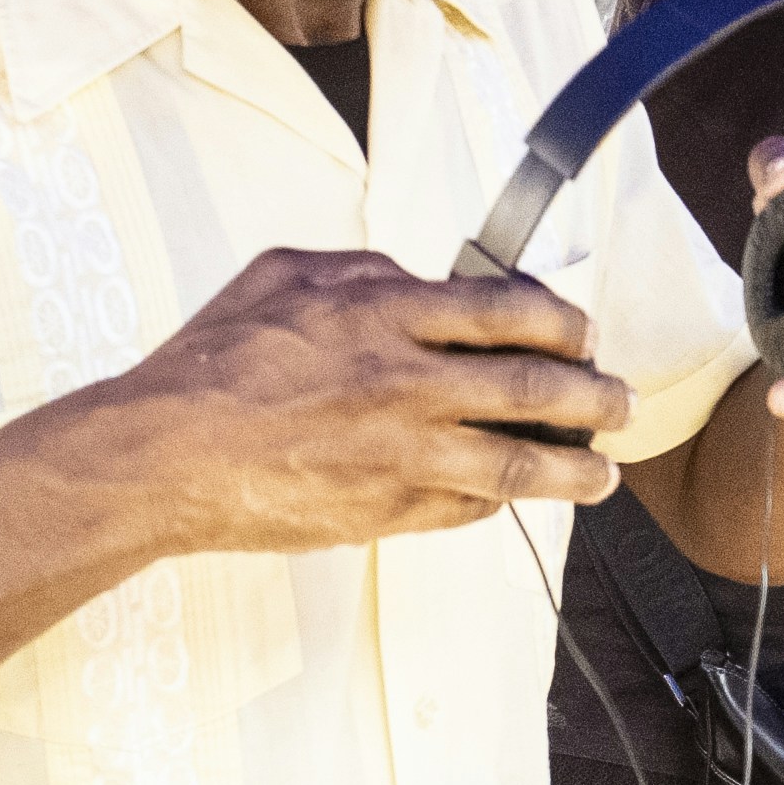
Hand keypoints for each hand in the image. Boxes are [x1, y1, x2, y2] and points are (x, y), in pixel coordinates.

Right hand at [118, 245, 634, 556]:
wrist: (164, 453)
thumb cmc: (213, 363)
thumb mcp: (288, 274)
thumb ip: (367, 273)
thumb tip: (419, 281)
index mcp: (389, 315)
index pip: (512, 309)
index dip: (563, 321)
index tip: (580, 332)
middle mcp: (411, 384)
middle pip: (538, 386)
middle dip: (595, 395)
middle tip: (619, 400)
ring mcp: (406, 454)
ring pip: (523, 463)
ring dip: (578, 467)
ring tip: (604, 471)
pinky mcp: (389, 511)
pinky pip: (469, 508)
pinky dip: (500, 501)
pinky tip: (516, 496)